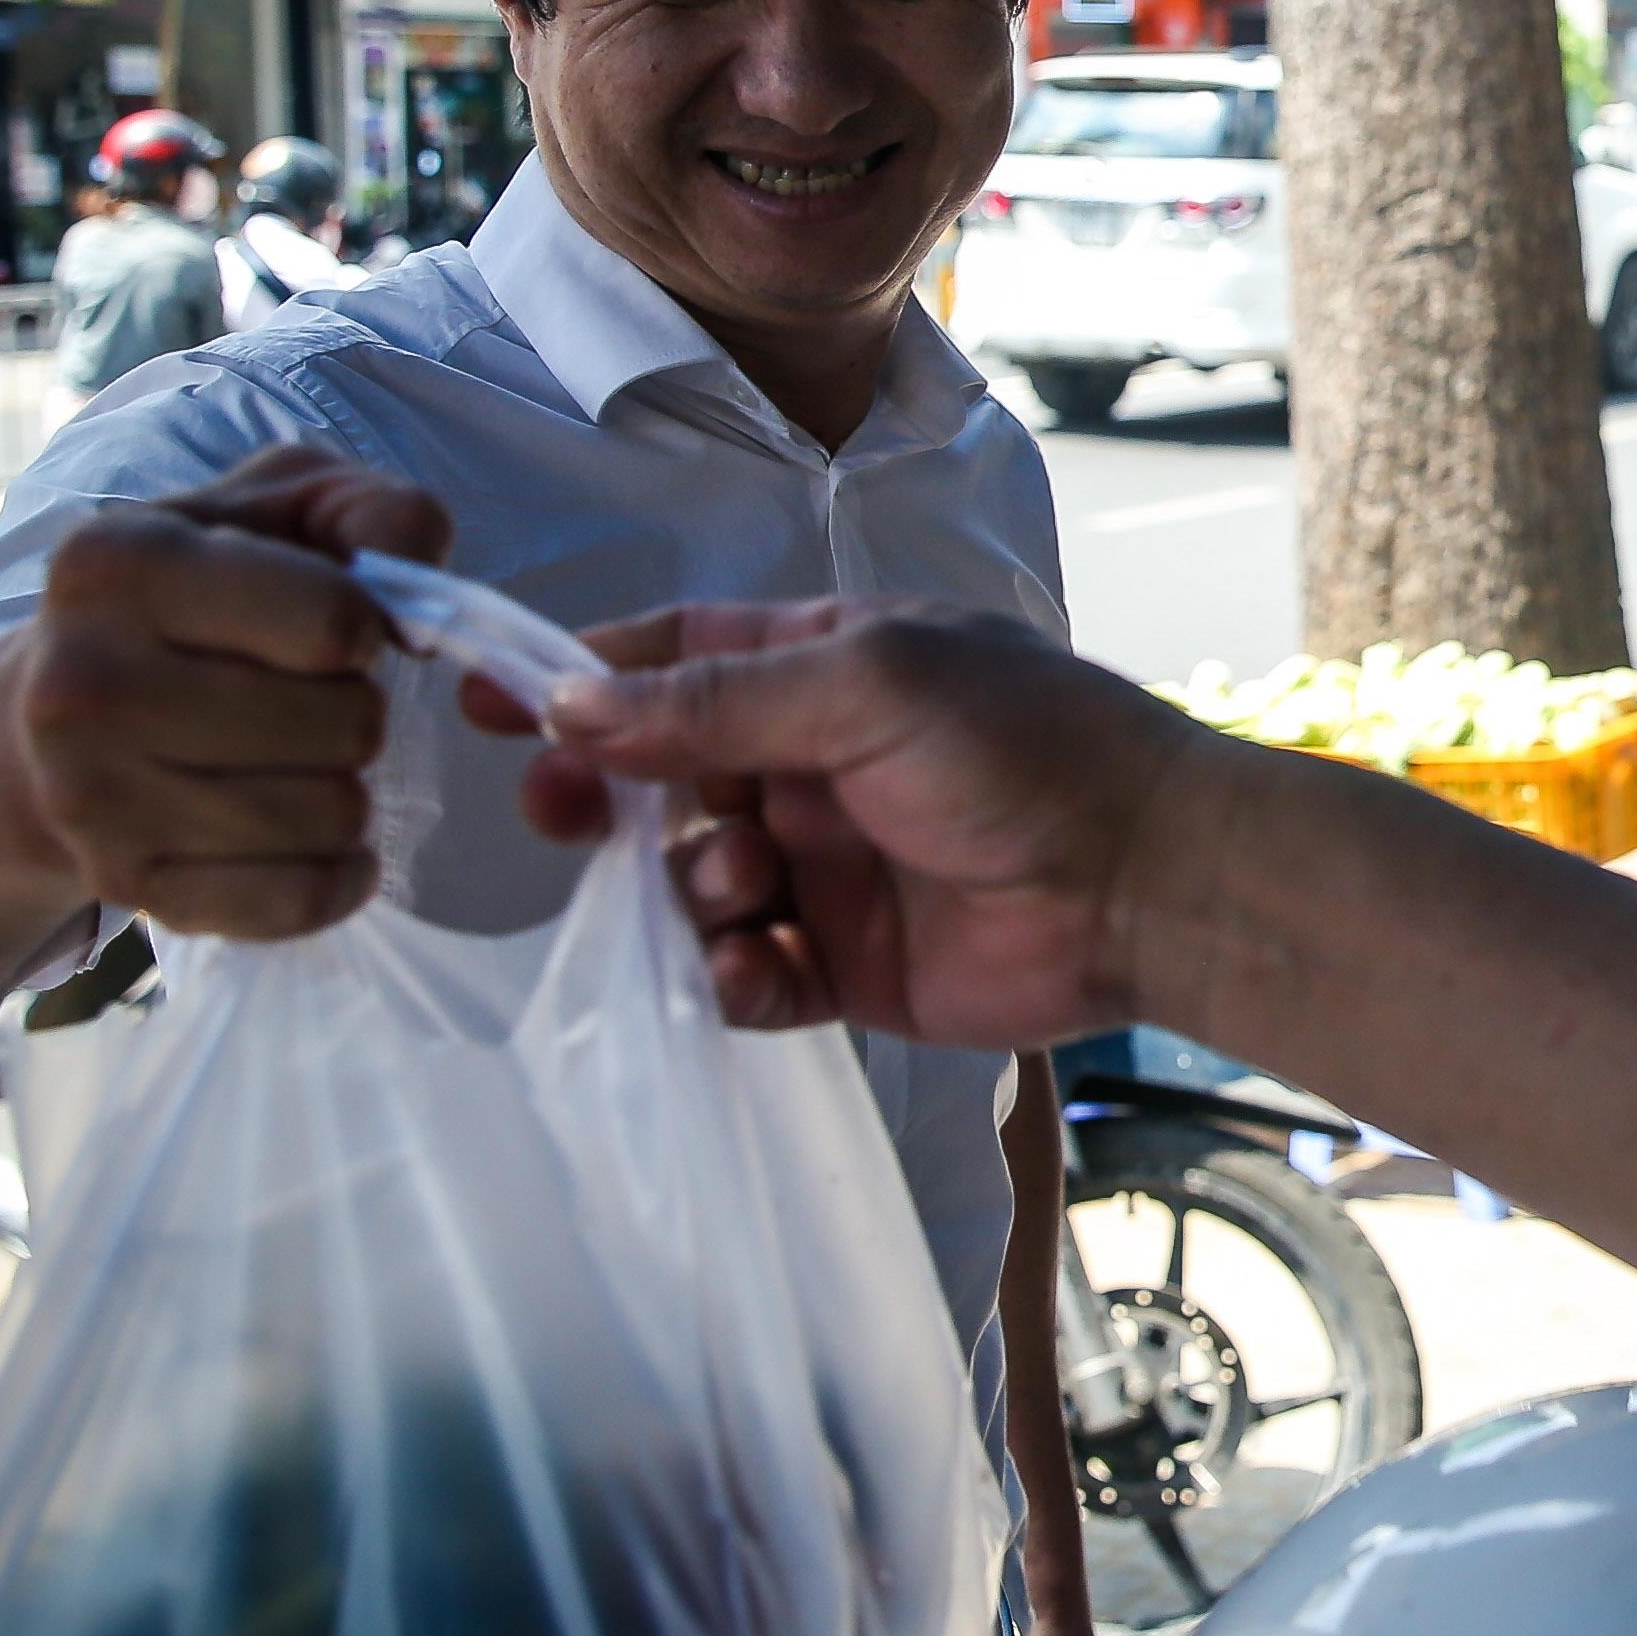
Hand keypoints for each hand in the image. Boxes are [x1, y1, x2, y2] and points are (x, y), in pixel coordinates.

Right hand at [8, 447, 448, 937]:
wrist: (31, 721)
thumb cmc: (188, 597)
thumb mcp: (274, 507)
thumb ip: (374, 511)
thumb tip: (418, 612)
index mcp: (120, 562)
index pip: (335, 621)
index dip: (368, 627)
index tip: (338, 630)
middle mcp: (86, 683)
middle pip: (350, 725)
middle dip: (357, 710)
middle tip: (306, 700)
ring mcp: (93, 797)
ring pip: (334, 815)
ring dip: (345, 789)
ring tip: (291, 759)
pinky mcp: (124, 884)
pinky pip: (299, 899)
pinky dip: (335, 874)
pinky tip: (308, 838)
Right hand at [508, 601, 1198, 1050]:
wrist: (1148, 881)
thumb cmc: (1025, 749)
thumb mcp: (865, 686)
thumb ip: (715, 701)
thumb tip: (571, 700)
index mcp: (826, 666)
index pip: (675, 659)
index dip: (581, 677)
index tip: (488, 700)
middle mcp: (817, 763)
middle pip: (661, 776)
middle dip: (601, 795)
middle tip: (559, 814)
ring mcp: (829, 868)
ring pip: (693, 881)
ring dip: (691, 887)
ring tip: (743, 886)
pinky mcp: (848, 966)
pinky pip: (746, 976)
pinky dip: (731, 977)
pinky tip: (759, 967)